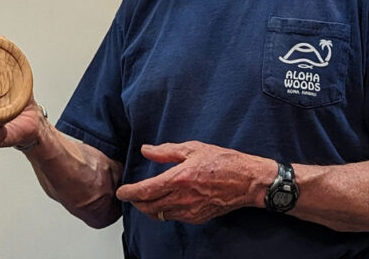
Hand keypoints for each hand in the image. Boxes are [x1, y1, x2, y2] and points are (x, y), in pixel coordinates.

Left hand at [114, 141, 274, 224]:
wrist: (247, 181)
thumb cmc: (223, 162)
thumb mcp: (193, 149)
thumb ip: (166, 151)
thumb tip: (146, 150)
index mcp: (178, 178)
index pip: (145, 191)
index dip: (129, 193)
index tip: (121, 192)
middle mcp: (182, 198)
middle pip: (148, 207)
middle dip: (136, 203)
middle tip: (131, 196)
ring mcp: (190, 211)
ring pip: (160, 215)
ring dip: (150, 208)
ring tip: (147, 200)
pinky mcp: (198, 218)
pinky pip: (174, 218)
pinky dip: (166, 212)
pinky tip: (167, 203)